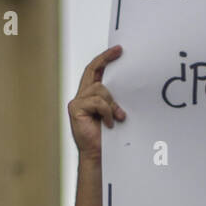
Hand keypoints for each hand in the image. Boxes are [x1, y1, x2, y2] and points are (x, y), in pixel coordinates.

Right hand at [69, 45, 126, 161]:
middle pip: (93, 71)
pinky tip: (109, 123)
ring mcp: (78, 102)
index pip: (95, 71)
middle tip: (121, 53)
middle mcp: (83, 96)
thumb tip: (130, 86)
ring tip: (119, 118)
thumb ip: (116, 100)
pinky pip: (97, 102)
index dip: (105, 58)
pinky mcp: (75, 109)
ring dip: (112, 103)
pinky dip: (107, 111)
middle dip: (107, 60)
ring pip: (100, 89)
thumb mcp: (116, 114)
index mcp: (92, 96)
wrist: (100, 156)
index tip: (118, 50)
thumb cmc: (109, 137)